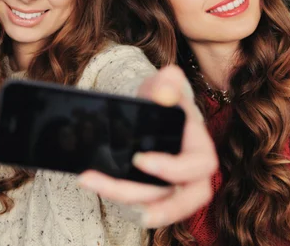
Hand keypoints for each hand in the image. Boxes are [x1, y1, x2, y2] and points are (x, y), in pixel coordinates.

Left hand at [77, 65, 217, 227]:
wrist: (149, 109)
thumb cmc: (162, 98)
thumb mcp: (164, 84)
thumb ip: (168, 82)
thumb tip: (165, 94)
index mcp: (200, 148)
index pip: (199, 166)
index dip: (173, 169)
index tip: (139, 160)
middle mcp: (192, 174)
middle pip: (185, 199)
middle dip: (159, 207)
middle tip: (126, 200)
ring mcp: (172, 187)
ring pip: (154, 202)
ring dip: (121, 196)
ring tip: (90, 181)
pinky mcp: (151, 192)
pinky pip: (138, 201)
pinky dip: (114, 193)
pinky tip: (91, 180)